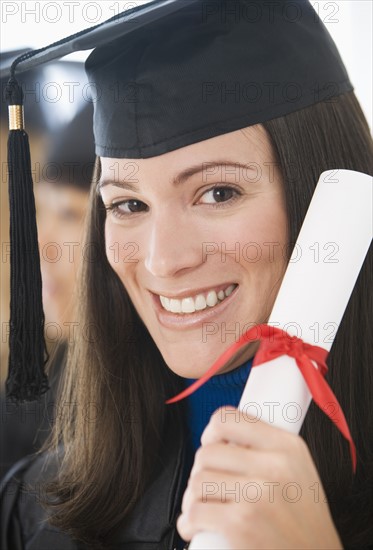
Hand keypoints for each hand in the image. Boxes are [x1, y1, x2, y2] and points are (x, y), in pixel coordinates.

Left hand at [177, 406, 342, 548]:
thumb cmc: (305, 523)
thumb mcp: (299, 471)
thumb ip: (267, 448)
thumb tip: (227, 437)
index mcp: (287, 446)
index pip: (229, 418)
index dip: (212, 431)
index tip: (210, 444)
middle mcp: (274, 465)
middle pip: (207, 452)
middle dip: (201, 471)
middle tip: (210, 487)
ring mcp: (256, 494)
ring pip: (198, 481)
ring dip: (193, 498)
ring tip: (205, 508)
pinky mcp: (240, 523)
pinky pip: (194, 512)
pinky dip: (189, 523)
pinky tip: (198, 528)